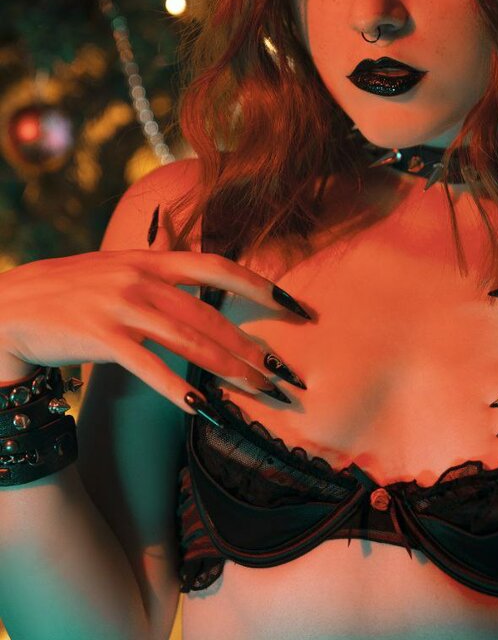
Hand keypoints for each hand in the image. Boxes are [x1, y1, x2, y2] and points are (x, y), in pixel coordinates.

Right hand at [0, 250, 312, 412]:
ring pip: (190, 341)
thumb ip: (159, 272)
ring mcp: (122, 306)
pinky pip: (149, 367)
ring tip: (260, 392)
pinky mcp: (101, 336)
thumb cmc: (72, 291)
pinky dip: (179, 390)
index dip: (261, 286)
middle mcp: (142, 278)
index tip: (296, 306)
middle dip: (253, 346)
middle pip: (212, 315)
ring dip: (230, 370)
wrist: (13, 306)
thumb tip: (200, 280)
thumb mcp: (119, 269)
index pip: (219, 267)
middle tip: (286, 374)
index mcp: (152, 260)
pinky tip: (205, 410)